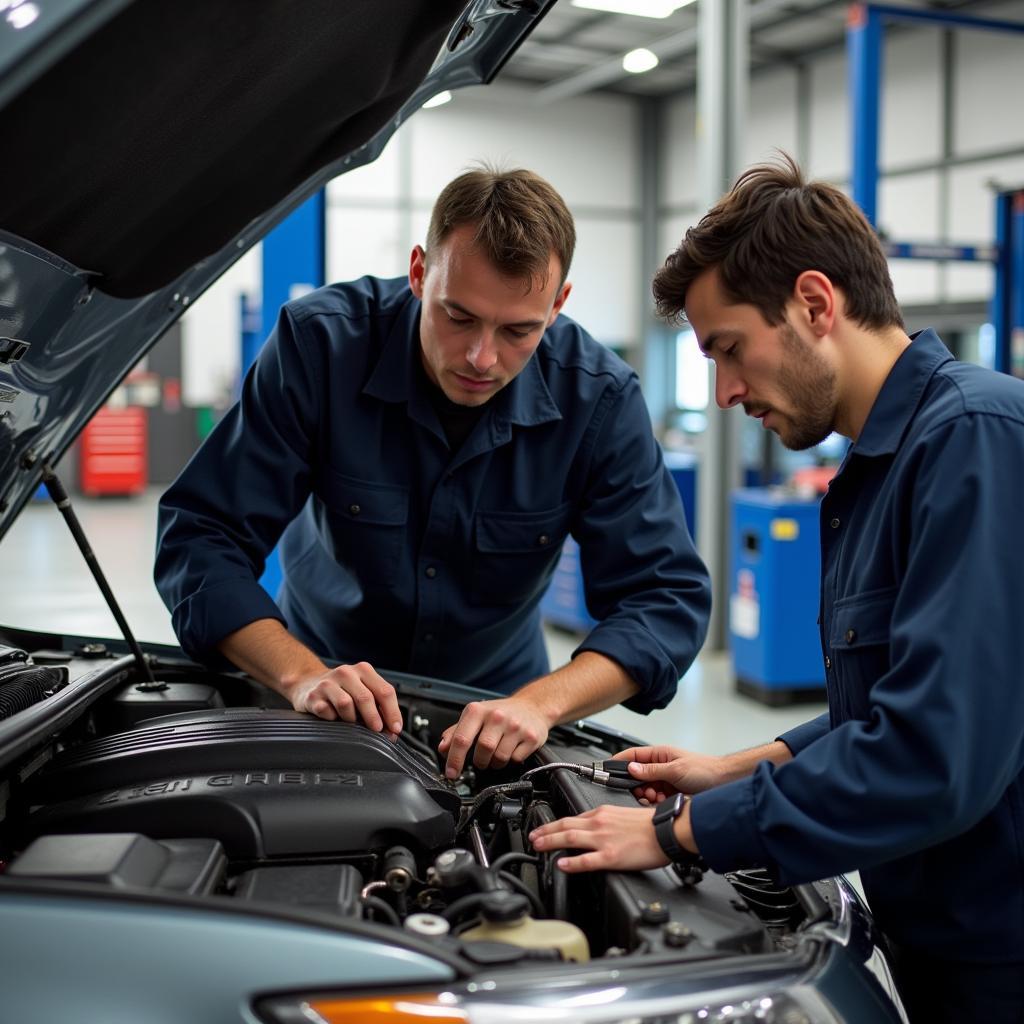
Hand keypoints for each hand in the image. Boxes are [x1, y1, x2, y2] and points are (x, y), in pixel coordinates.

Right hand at [287, 661, 402, 737]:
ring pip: (346, 704)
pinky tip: (333, 718)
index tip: (395, 728)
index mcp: (364, 670)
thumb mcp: (362, 691)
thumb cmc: (342, 690)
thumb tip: (392, 732)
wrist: (308, 683)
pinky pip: (326, 712)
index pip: (385, 691)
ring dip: (351, 719)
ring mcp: (328, 683)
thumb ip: (379, 707)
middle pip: (366, 697)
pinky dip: (332, 719)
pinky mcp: (313, 696)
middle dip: (374, 718)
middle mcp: (346, 673)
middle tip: (377, 731)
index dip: (392, 712)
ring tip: (350, 721)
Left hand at [439, 696, 549, 778]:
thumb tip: (443, 748)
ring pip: (499, 758)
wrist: (532, 706)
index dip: (454, 759)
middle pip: (482, 750)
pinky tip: (512, 748)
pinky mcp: (531, 737)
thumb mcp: (475, 716)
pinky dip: (511, 759)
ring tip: (498, 751)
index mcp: (478, 710)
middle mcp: (497, 716)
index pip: (461, 738)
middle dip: (480, 761)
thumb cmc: (500, 713)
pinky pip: (516, 759)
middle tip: (482, 758)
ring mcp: (516, 726)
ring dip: (495, 762)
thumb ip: (456, 732)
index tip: (451, 773)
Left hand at [529, 805, 668, 872]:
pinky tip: (562, 864)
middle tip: (532, 836)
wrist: (668, 829)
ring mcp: (604, 840)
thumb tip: (596, 829)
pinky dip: (572, 862)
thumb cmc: (652, 824)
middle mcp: (600, 823)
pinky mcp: (612, 856)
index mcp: (603, 813)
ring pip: (570, 837)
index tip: (545, 828)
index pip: (573, 817)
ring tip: (538, 845)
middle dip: (545, 831)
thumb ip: (608, 821)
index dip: (555, 824)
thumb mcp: (624, 814)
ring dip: (550, 841)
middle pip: (565, 824)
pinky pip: (587, 860)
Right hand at [614, 745, 724, 803]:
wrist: (724, 784)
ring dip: (647, 796)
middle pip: (636, 777)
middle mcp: (660, 767)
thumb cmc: (705, 770)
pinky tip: (661, 803)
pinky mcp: (669, 795)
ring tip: (655, 797)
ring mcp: (664, 782)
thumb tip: (631, 769)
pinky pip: (654, 800)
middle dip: (636, 786)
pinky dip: (655, 803)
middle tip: (642, 792)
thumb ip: (652, 770)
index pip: (632, 756)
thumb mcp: (675, 769)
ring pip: (645, 790)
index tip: (607, 771)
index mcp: (659, 754)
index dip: (619, 762)